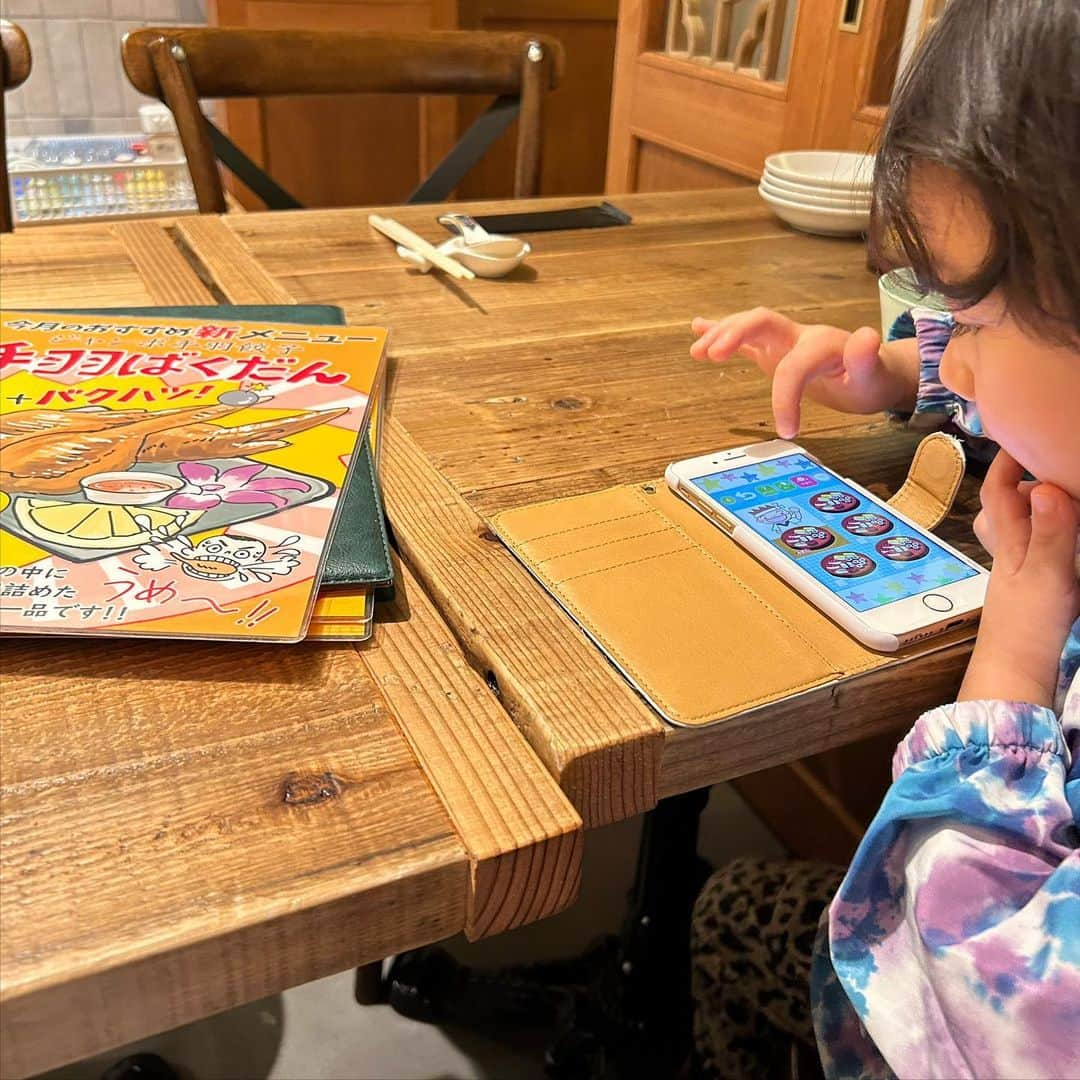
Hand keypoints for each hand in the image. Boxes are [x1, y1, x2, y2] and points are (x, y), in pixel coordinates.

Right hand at [690, 308, 918, 437]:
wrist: (873, 372)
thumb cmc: (870, 379)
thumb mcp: (874, 376)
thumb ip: (867, 358)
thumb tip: (866, 336)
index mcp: (820, 345)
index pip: (793, 367)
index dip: (785, 399)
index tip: (787, 431)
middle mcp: (798, 336)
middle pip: (761, 322)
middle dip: (735, 334)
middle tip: (712, 355)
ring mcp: (783, 340)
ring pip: (748, 326)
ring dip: (721, 334)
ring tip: (697, 351)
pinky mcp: (774, 349)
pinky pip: (746, 338)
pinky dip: (721, 331)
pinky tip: (698, 327)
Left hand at [959, 450, 1079, 706]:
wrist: (1016, 674)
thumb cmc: (1029, 626)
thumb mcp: (1048, 575)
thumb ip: (1050, 532)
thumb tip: (1043, 486)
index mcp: (1009, 540)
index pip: (999, 491)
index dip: (1006, 461)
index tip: (1021, 432)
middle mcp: (1007, 551)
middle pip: (1002, 506)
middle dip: (1016, 480)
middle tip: (1041, 458)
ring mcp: (1015, 572)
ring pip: (1015, 529)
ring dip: (1030, 507)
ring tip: (1054, 492)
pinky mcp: (1029, 591)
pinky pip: (1031, 550)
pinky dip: (1042, 534)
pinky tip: (1059, 535)